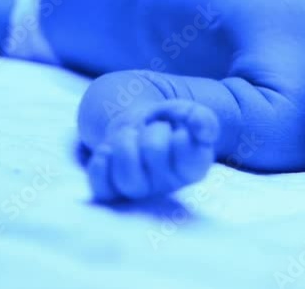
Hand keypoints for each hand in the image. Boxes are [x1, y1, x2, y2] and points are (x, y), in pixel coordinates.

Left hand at [87, 100, 219, 201]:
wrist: (137, 124)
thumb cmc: (168, 121)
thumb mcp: (187, 112)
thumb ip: (200, 119)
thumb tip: (203, 133)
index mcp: (193, 169)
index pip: (189, 159)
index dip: (180, 138)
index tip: (177, 131)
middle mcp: (168, 185)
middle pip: (154, 156)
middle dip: (151, 132)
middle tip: (152, 129)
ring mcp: (140, 191)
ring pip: (128, 178)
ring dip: (123, 145)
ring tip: (129, 135)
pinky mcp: (114, 192)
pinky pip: (103, 189)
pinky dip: (101, 166)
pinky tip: (107, 150)